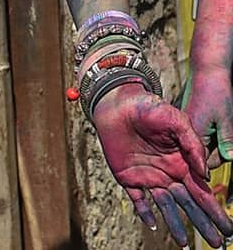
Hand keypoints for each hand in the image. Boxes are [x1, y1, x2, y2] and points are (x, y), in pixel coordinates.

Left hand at [92, 83, 232, 246]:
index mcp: (182, 163)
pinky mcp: (128, 177)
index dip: (215, 211)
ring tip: (186, 245)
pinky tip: (153, 225)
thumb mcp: (177, 121)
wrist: (117, 103)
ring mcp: (148, 177)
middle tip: (218, 244)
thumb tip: (205, 174)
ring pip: (166, 207)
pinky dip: (145, 213)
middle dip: (204, 224)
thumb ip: (193, 145)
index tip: (229, 229)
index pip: (203, 192)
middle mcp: (168, 174)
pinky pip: (138, 200)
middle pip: (189, 205)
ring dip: (176, 225)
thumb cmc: (149, 108)